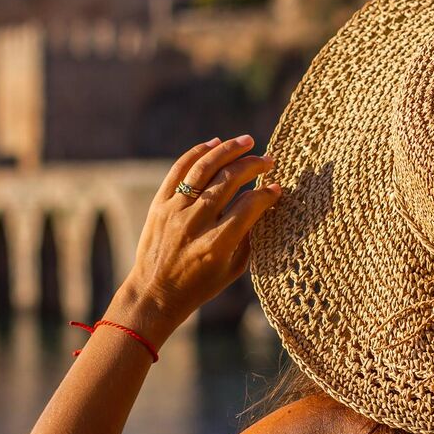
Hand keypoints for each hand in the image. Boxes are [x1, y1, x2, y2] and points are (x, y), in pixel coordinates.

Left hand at [112, 134, 281, 338]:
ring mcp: (174, 212)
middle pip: (229, 180)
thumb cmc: (200, 285)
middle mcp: (194, 224)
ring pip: (204, 168)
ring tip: (246, 140)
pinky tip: (215, 144)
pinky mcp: (159, 205)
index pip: (248, 206)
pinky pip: (179, 170)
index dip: (267, 194)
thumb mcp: (233, 270)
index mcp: (216, 244)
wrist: (155, 293)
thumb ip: (250, 237)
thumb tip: (263, 204)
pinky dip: (197, 153)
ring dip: (228, 150)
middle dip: (253, 165)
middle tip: (268, 160)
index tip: (277, 188)